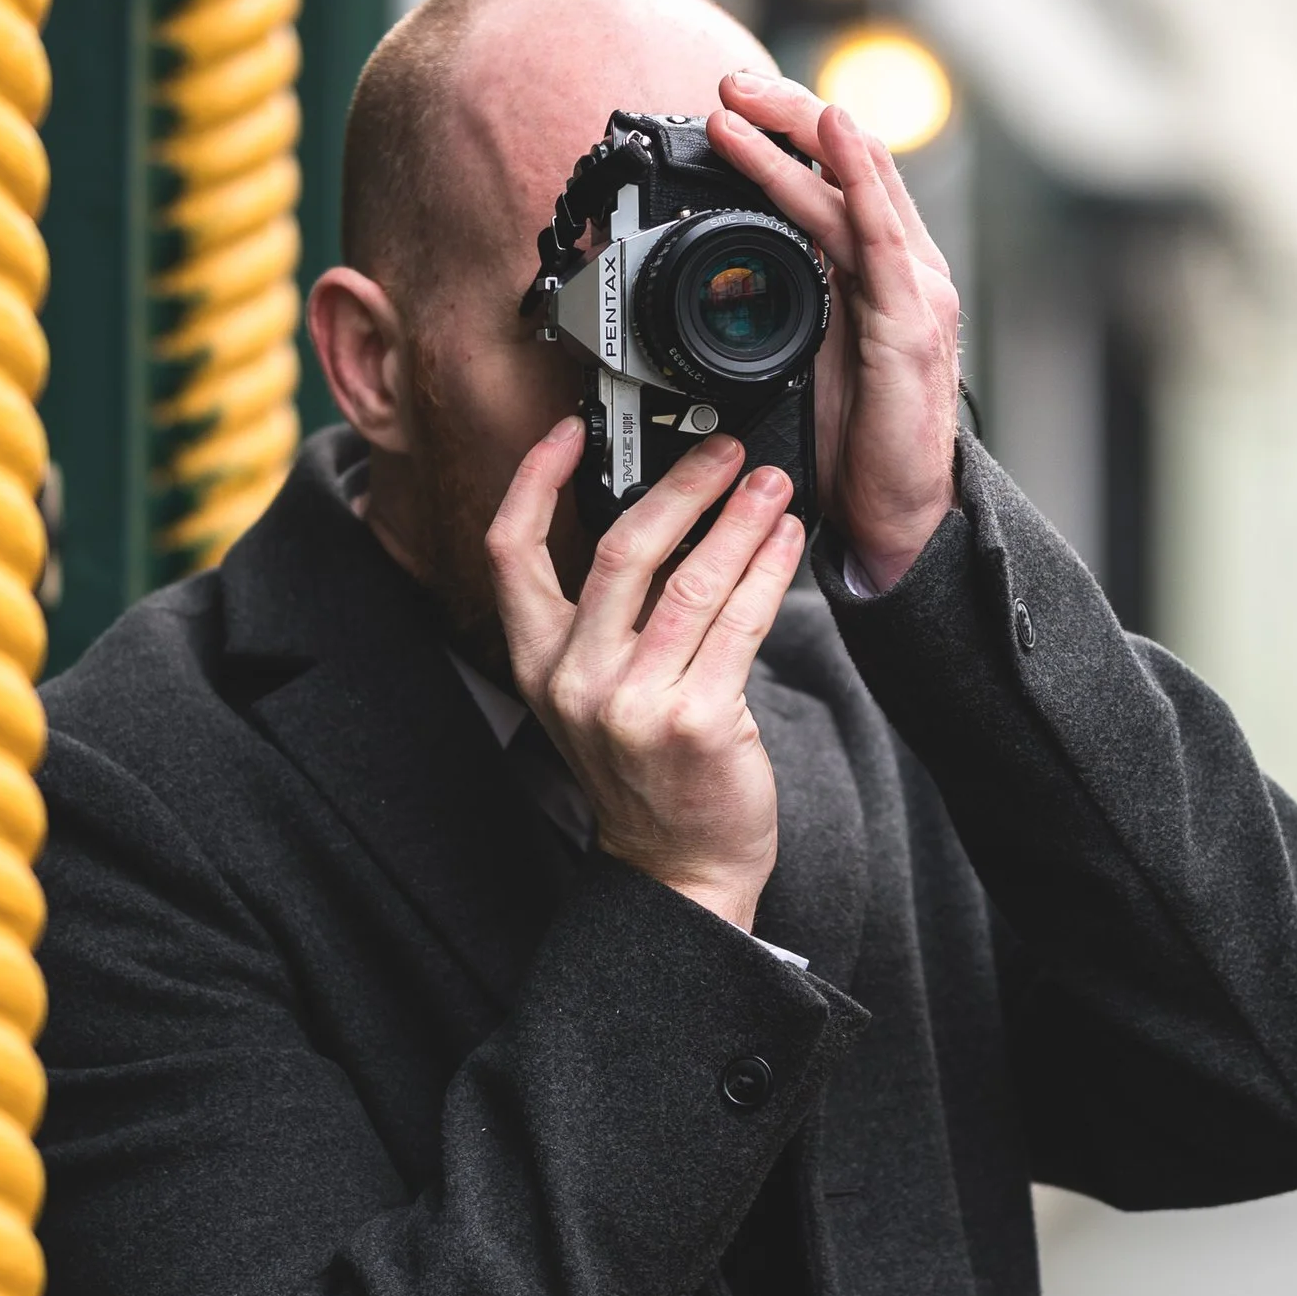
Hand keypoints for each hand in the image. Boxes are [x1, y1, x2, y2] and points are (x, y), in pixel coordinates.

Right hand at [487, 418, 806, 933]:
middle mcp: (576, 679)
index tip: (571, 429)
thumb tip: (653, 518)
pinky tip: (785, 542)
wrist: (678, 867)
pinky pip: (739, 623)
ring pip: (691, 581)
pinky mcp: (695, 720)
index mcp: (538, 662)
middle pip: (622, 549)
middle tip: (723, 452)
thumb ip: (601, 618)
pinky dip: (767, 571)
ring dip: (739, 520)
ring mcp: (634, 702)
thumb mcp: (593, 694)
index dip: (535, 478)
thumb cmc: (645, 774)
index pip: (511, 550)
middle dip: (682, 486)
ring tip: (771, 486)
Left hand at [708, 71, 961, 592]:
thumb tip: (733, 272)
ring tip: (744, 102)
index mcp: (880, 273)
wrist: (898, 513)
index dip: (791, 133)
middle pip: (849, 163)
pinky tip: (837, 136)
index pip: (838, 178)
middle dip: (786, 114)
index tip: (734, 107)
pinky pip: (880, 234)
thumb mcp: (810, 355)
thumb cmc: (858, 443)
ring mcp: (914, 290)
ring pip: (855, 186)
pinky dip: (859, 178)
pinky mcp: (910, 321)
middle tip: (728, 83)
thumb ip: (789, 303)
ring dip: (796, 136)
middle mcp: (905, 268)